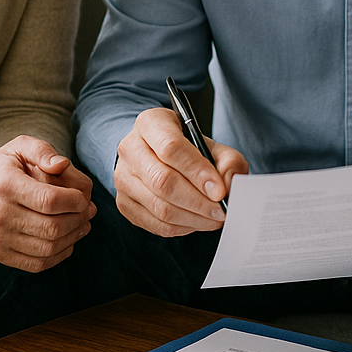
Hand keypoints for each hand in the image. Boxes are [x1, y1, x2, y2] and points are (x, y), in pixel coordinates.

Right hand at [0, 135, 96, 272]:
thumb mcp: (17, 148)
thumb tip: (63, 165)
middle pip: (52, 227)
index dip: (75, 201)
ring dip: (73, 237)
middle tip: (88, 211)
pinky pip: (38, 264)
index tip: (84, 198)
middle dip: (79, 220)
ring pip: (48, 248)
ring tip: (82, 224)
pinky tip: (67, 239)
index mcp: (5, 185)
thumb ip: (42, 151)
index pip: (49, 200)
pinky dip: (60, 254)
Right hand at [112, 106, 249, 236]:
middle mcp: (130, 149)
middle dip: (198, 201)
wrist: (159, 155)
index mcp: (151, 123)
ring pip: (159, 207)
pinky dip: (182, 227)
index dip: (197, 172)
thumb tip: (227, 186)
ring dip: (193, 218)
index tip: (219, 190)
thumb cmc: (188, 149)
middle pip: (162, 181)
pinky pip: (155, 224)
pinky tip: (196, 221)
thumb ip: (227, 161)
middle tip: (221, 210)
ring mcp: (123, 178)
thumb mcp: (212, 145)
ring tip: (214, 218)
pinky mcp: (124, 203)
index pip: (171, 148)